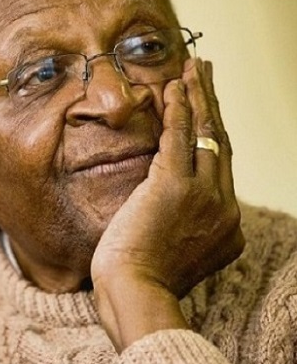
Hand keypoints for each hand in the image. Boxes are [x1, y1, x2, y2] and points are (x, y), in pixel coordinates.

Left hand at [90, 59, 243, 351]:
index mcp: (227, 226)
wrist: (136, 295)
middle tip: (205, 74)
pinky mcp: (174, 185)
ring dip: (198, 95)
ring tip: (193, 67)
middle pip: (222, 143)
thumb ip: (181, 230)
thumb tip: (167, 214)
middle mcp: (224, 207)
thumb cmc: (142, 283)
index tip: (208, 114)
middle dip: (213, 104)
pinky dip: (177, 108)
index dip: (215, 136)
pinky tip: (173, 86)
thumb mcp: (175, 256)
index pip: (222, 169)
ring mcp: (203, 195)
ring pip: (206, 132)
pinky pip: (179, 136)